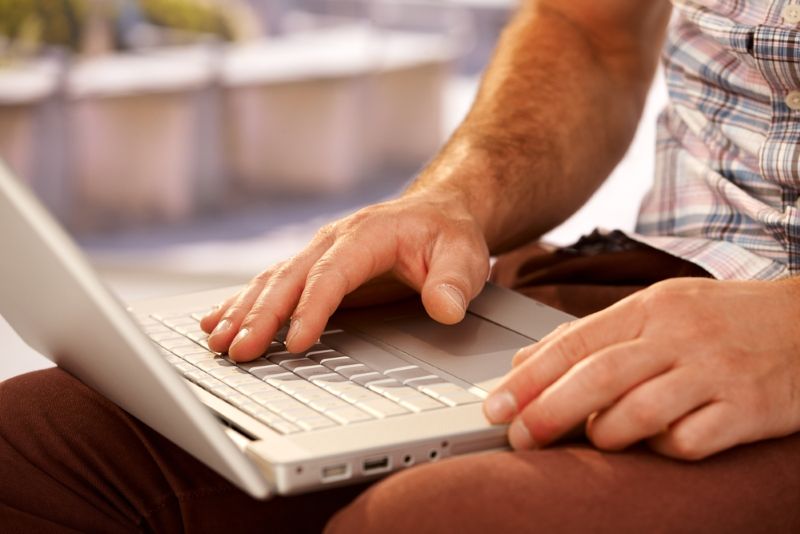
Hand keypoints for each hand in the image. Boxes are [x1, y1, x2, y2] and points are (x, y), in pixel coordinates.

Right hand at [199, 190, 489, 360]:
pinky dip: (244, 304)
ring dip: (243, 312)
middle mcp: (334, 241)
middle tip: (238, 351)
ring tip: (217, 342)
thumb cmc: (449, 235)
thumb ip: (454, 282)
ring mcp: (320, 254)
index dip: (311, 309)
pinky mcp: (315, 269)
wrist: (439, 213)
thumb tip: (445, 308)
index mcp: (366, 235)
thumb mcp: (464, 255)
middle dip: (260, 316)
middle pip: (289, 279)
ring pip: (272, 282)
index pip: (331, 274)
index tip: (296, 342)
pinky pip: (272, 285)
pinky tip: (218, 321)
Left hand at [483, 277, 799, 459]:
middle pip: (600, 375)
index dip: (529, 377)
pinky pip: (690, 441)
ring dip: (606, 433)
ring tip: (597, 437)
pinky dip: (663, 449)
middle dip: (550, 410)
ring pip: (641, 411)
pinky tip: (660, 442)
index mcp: (650, 307)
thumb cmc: (720, 320)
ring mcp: (716, 371)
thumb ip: (593, 335)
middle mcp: (680, 335)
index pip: (575, 341)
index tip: (496, 406)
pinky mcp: (748, 409)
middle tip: (520, 437)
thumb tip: (525, 363)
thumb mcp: (657, 309)